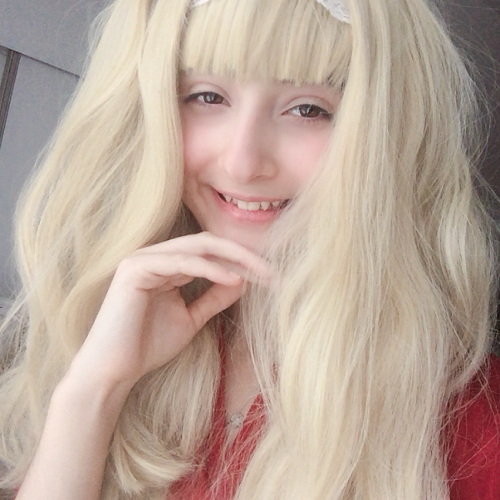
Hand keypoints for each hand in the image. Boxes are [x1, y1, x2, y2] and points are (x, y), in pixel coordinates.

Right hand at [68, 232, 270, 388]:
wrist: (114, 371)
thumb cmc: (148, 346)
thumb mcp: (191, 318)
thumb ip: (214, 297)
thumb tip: (243, 280)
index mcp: (166, 266)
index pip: (210, 252)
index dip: (241, 260)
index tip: (269, 276)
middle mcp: (155, 256)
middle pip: (208, 243)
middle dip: (243, 254)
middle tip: (272, 271)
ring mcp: (143, 259)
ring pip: (197, 247)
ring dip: (233, 258)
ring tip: (261, 273)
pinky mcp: (135, 268)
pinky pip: (181, 262)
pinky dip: (211, 269)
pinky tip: (235, 278)